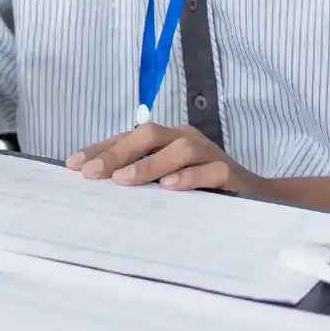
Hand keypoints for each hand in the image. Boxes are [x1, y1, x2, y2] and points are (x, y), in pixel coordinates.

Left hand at [67, 123, 263, 194]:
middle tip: (92, 173)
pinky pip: (211, 171)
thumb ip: (140, 177)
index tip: (72, 165)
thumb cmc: (201, 188)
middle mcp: (185, 138)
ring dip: (149, 165)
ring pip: (178, 149)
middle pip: (148, 134)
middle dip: (117, 153)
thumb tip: (95, 183)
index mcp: (165, 138)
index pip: (127, 137)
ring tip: (124, 181)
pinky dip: (190, 178)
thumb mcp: (165, 181)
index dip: (99, 149)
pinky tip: (170, 187)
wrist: (257, 196)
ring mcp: (210, 153)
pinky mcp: (231, 172)